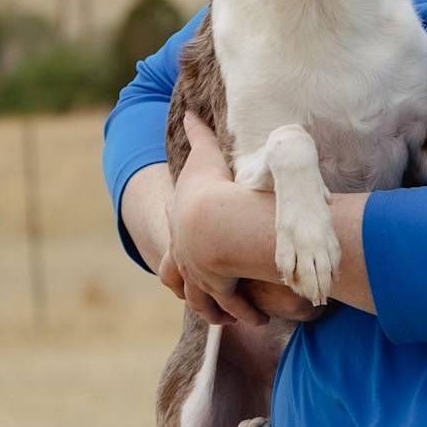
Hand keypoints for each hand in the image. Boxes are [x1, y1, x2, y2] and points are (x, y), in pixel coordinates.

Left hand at [168, 110, 266, 325]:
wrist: (211, 220)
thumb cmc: (208, 186)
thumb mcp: (204, 156)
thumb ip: (199, 134)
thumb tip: (189, 111)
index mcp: (180, 229)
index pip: (171, 249)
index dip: (176, 255)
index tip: (181, 262)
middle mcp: (184, 258)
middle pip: (181, 278)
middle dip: (193, 286)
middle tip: (203, 291)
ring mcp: (199, 276)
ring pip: (204, 300)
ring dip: (221, 307)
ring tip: (238, 313)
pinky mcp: (219, 287)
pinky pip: (229, 305)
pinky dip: (241, 311)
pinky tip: (255, 315)